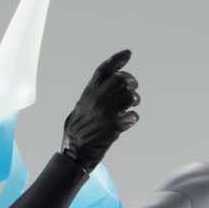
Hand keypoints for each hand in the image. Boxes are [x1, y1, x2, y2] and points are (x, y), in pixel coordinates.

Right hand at [62, 50, 139, 171]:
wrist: (75, 153)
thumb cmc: (74, 134)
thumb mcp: (78, 109)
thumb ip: (90, 98)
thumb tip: (103, 89)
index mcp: (87, 94)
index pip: (104, 71)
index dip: (117, 60)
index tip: (128, 53)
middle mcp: (97, 100)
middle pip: (121, 80)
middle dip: (130, 82)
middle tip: (132, 88)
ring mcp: (106, 112)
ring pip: (129, 96)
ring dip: (134, 99)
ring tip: (132, 104)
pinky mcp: (115, 126)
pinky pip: (133, 115)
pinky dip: (133, 117)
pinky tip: (129, 120)